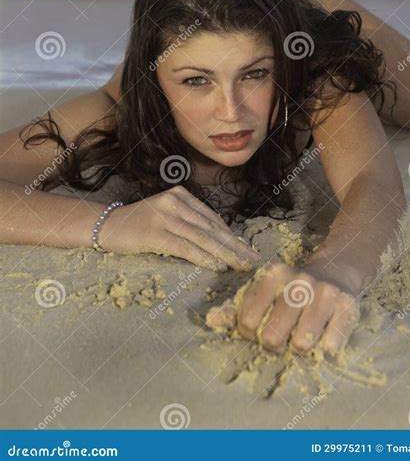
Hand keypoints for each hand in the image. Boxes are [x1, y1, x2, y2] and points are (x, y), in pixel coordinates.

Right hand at [98, 185, 260, 271]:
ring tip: (241, 265)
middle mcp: (175, 201)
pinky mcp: (155, 232)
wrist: (106, 225)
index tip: (248, 249)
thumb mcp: (166, 216)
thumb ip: (189, 224)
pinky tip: (217, 265)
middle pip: (211, 227)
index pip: (212, 218)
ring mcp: (165, 215)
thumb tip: (220, 244)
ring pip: (202, 237)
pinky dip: (203, 257)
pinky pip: (185, 246)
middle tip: (253, 259)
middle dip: (235, 245)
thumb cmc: (138, 226)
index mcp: (181, 195)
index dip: (232, 235)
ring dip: (225, 253)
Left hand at [224, 262, 359, 353]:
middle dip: (273, 344)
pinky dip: (325, 349)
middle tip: (280, 338)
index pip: (247, 320)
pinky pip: (331, 344)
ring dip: (298, 348)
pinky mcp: (348, 306)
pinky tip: (324, 337)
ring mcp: (325, 293)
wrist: (336, 274)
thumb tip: (211, 319)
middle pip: (272, 336)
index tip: (256, 330)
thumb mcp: (263, 291)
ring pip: (301, 342)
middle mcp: (299, 281)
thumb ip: (235, 307)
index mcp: (273, 274)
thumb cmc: (291, 290)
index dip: (249, 333)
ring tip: (300, 338)